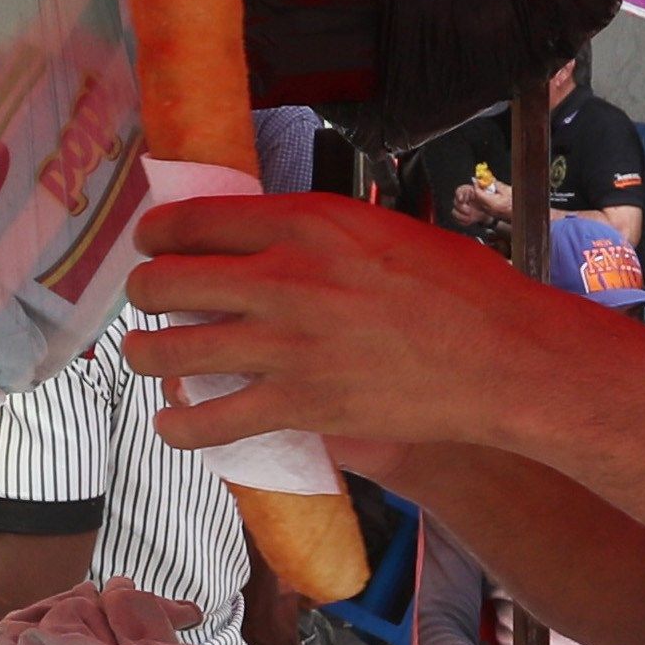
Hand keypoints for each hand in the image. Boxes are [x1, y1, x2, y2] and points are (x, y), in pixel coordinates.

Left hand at [127, 190, 573, 464]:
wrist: (501, 357)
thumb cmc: (461, 289)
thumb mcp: (383, 229)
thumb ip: (322, 235)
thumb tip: (278, 239)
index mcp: (305, 223)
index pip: (196, 219)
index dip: (157, 233)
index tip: (152, 242)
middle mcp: (283, 278)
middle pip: (167, 280)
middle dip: (143, 291)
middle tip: (148, 299)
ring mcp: (285, 345)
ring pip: (172, 348)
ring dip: (146, 353)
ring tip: (146, 354)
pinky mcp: (297, 404)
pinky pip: (208, 420)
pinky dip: (179, 425)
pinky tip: (173, 422)